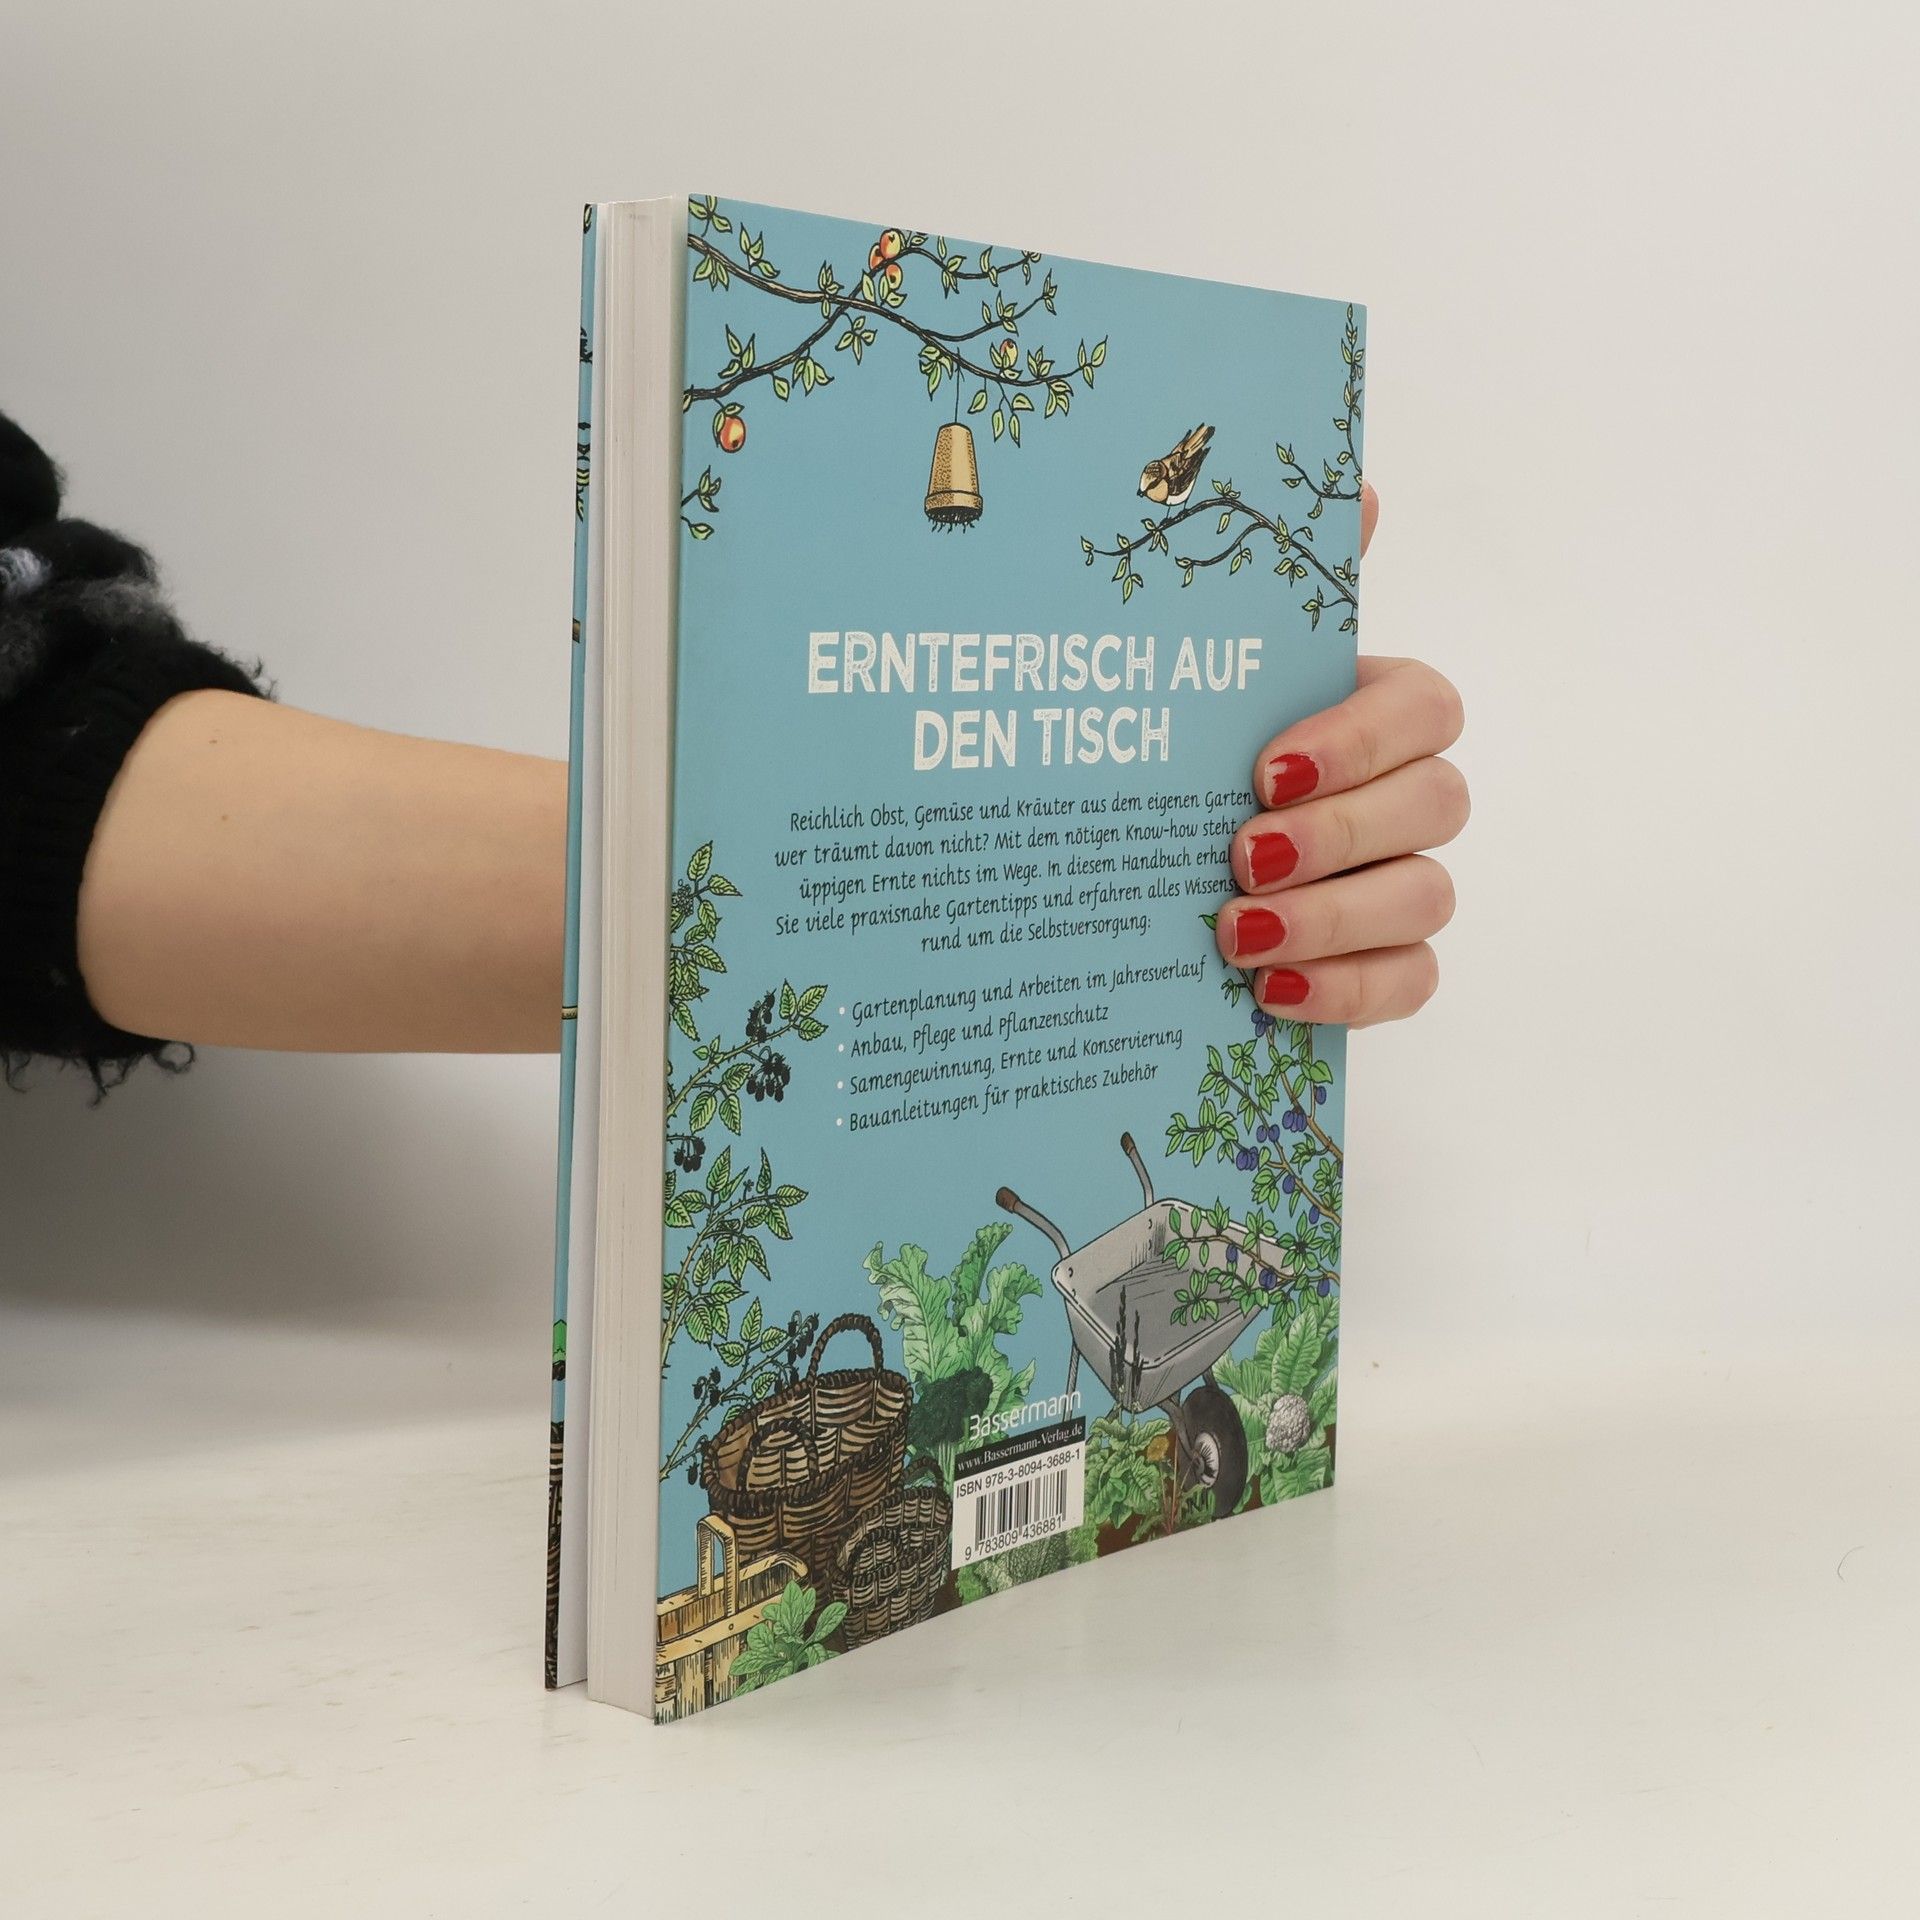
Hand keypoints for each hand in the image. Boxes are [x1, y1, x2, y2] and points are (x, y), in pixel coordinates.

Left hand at [1215, 485, 1466, 1026]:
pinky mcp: (1386, 963)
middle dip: (1341, 833)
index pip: (1425, 708)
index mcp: (1372, 713)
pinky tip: (1268, 993)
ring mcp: (1404, 882)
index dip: (1360, 740)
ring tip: (1237, 935)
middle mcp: (1405, 795)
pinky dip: (1348, 991)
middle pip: (1436, 806)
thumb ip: (1279, 592)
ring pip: (1428, 898)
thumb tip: (1357, 487)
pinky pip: (1412, 981)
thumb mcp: (1209, 674)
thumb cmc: (1191, 750)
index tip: (1264, 771)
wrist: (1145, 859)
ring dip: (1335, 918)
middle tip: (1241, 855)